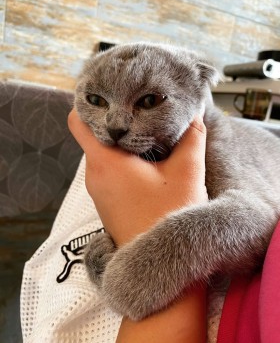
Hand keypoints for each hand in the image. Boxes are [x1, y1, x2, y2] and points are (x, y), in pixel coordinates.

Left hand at [68, 109, 207, 341]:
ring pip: (101, 154)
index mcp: (105, 162)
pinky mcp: (107, 201)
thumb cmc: (169, 217)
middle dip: (113, 122)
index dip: (88, 103)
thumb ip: (192, 137)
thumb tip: (193, 116)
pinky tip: (145, 161)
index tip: (107, 93)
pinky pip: (107, 172)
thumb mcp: (187, 172)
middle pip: (93, 136)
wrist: (160, 263)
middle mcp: (94, 175)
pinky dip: (122, 161)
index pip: (77, 122)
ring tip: (145, 134)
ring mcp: (98, 191)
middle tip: (136, 109)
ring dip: (121, 143)